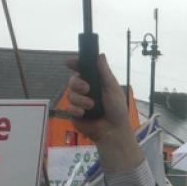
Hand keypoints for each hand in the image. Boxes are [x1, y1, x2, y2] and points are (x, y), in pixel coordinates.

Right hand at [65, 55, 141, 173]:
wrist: (113, 130)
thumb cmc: (117, 110)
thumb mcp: (112, 89)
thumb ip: (104, 73)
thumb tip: (100, 55)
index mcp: (95, 82)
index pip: (82, 70)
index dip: (75, 64)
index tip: (70, 62)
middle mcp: (85, 90)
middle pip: (72, 80)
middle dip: (77, 83)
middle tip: (86, 88)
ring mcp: (79, 102)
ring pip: (70, 94)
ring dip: (80, 99)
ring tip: (91, 106)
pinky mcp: (75, 114)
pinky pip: (69, 107)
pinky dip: (77, 109)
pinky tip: (84, 113)